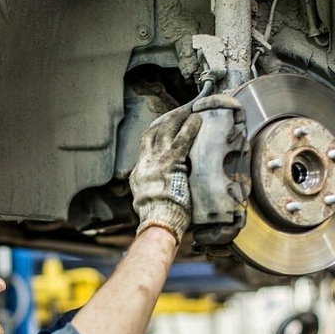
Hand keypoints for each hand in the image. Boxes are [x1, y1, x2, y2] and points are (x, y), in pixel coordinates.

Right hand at [130, 101, 200, 238]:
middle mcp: (145, 164)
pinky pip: (181, 139)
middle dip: (164, 121)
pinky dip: (189, 128)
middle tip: (177, 113)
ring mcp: (157, 161)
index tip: (163, 128)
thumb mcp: (147, 202)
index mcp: (138, 174)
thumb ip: (153, 191)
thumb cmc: (159, 219)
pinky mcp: (171, 162)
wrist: (159, 222)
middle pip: (152, 134)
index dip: (155, 135)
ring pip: (165, 131)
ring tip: (188, 111)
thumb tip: (162, 190)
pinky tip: (197, 120)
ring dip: (177, 119)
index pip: (145, 148)